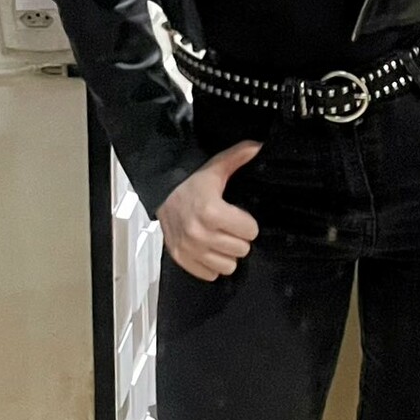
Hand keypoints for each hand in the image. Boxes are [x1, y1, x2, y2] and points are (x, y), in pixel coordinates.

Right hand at [156, 139, 262, 280]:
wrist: (160, 194)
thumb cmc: (191, 183)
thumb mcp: (215, 168)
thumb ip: (238, 157)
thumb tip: (259, 145)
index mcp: (212, 211)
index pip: (251, 232)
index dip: (248, 224)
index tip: (239, 217)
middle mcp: (200, 234)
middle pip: (242, 250)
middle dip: (238, 239)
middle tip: (228, 228)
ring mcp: (190, 249)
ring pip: (228, 266)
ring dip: (227, 254)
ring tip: (219, 239)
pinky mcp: (181, 259)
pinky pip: (210, 274)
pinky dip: (211, 264)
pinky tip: (208, 249)